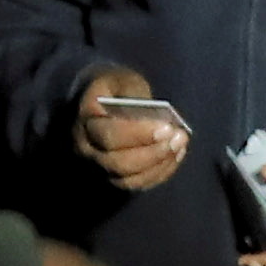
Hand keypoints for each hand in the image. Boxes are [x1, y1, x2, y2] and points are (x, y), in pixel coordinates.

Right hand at [73, 62, 189, 194]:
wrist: (104, 101)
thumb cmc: (116, 89)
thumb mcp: (123, 81)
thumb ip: (136, 97)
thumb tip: (159, 119)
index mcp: (85, 121)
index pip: (108, 135)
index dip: (138, 135)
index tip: (167, 128)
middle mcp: (86, 149)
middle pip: (118, 163)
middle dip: (153, 153)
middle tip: (179, 137)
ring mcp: (98, 167)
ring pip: (128, 179)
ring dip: (158, 165)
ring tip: (180, 144)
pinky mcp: (113, 177)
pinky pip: (137, 184)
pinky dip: (159, 172)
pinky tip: (176, 154)